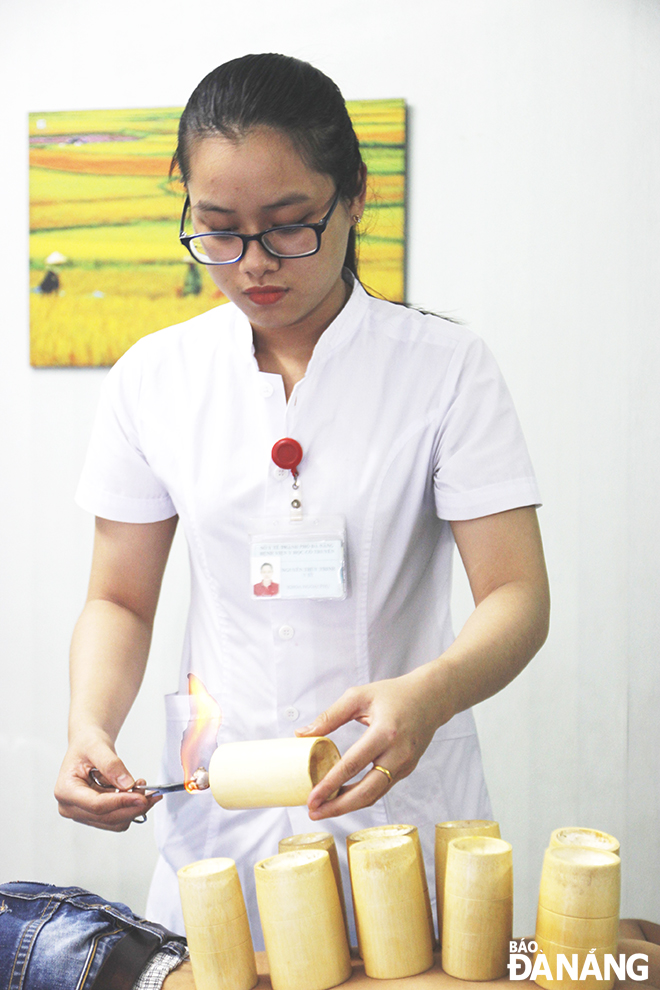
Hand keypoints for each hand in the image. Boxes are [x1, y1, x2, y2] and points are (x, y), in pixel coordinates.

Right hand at [55, 730, 159, 831]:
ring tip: (144, 787)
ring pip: (115, 822)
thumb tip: (127, 784)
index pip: (96, 805)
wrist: (88, 746)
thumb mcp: (98, 747)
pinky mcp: (94, 815)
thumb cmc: (87, 744)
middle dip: (132, 807)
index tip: (142, 797)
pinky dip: (131, 808)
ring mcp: (83, 813)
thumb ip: (111, 765)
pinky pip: (117, 818)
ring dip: (134, 808)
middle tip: (152, 793)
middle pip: (107, 817)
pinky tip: (138, 792)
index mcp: (65, 791)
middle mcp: (71, 807)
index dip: (121, 802)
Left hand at [297, 668, 447, 819]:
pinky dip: (361, 796)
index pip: (353, 765)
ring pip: (374, 795)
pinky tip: (343, 796)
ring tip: (324, 808)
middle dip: (338, 807)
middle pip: (366, 792)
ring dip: (348, 806)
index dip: (330, 785)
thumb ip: (330, 716)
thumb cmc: (395, 693)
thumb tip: (303, 733)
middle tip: (314, 811)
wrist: (432, 697)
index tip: (311, 798)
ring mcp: (405, 765)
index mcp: (385, 733)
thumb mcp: (359, 696)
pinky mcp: (407, 770)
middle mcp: (398, 754)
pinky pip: (381, 788)